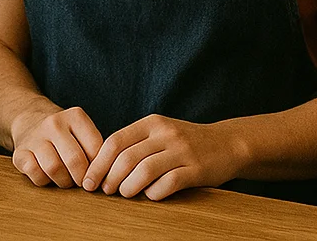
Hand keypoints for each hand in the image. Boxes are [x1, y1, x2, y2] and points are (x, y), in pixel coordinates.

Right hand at [10, 106, 103, 188]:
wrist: (31, 121)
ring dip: (63, 181)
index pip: (94, 148)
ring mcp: (35, 136)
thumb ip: (95, 149)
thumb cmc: (65, 134)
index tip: (96, 174)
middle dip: (81, 178)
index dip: (98, 167)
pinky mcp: (20, 152)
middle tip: (82, 183)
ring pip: (54, 168)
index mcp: (75, 116)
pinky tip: (48, 176)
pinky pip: (35, 174)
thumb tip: (103, 177)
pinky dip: (44, 181)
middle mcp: (54, 123)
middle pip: (74, 160)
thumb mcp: (82, 132)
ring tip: (67, 180)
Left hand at [83, 114, 244, 199]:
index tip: (89, 180)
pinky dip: (153, 193)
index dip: (98, 163)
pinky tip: (151, 195)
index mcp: (153, 122)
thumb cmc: (185, 142)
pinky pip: (167, 184)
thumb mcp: (160, 132)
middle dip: (109, 178)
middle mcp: (166, 133)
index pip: (115, 141)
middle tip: (105, 191)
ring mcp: (182, 151)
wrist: (227, 144)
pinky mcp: (195, 169)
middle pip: (126, 158)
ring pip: (144, 171)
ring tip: (125, 194)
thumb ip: (135, 143)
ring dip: (128, 188)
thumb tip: (100, 166)